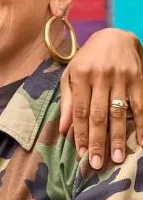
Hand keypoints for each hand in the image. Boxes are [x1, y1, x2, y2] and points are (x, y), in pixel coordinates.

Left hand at [59, 29, 142, 167]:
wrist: (115, 35)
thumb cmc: (89, 59)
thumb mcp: (72, 74)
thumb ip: (67, 101)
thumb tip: (63, 129)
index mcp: (81, 74)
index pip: (80, 110)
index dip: (80, 133)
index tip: (81, 154)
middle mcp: (100, 75)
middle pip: (98, 115)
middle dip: (98, 141)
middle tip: (97, 163)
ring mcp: (121, 77)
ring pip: (119, 113)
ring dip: (119, 138)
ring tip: (118, 158)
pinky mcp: (137, 78)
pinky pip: (140, 105)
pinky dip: (142, 124)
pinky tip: (142, 141)